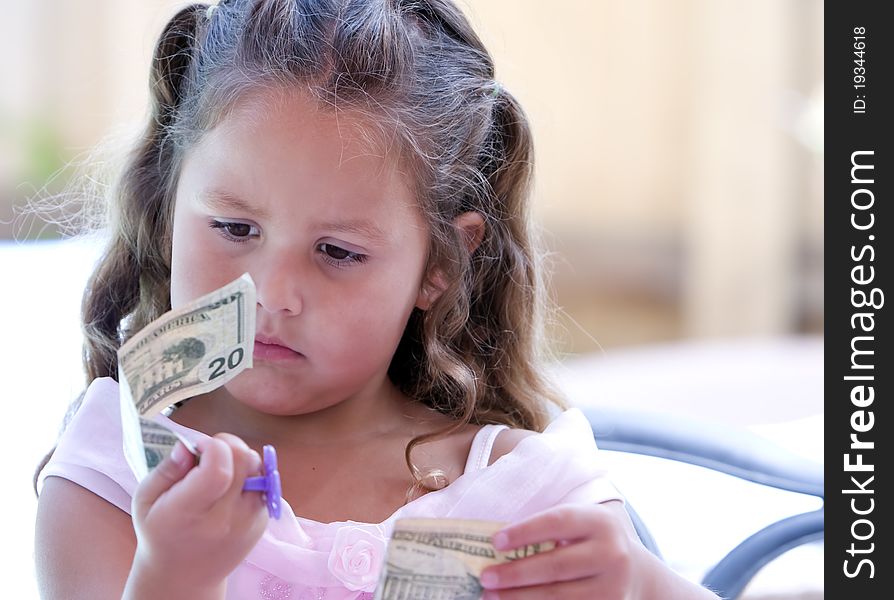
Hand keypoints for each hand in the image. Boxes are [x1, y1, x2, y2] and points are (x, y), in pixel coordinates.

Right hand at [126, 434, 268, 594]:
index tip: (199, 447)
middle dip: (228, 445)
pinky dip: (248, 478)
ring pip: (259, 469)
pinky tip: (228, 491)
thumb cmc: (160, 533)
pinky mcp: (262, 522)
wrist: (183, 576)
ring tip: (219, 473)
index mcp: (189, 512)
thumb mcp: (146, 500)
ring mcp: (248, 521)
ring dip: (241, 461)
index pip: (218, 469)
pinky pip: (263, 485)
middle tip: (209, 454)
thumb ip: (166, 469)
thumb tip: (188, 446)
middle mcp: (224, 518)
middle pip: (244, 460)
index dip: (213, 446)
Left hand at [480, 503, 640, 599]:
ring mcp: (613, 587)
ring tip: (491, 596)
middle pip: (556, 565)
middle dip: (515, 573)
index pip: (558, 522)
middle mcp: (612, 554)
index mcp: (600, 522)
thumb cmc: (591, 544)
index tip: (495, 541)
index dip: (525, 531)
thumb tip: (496, 547)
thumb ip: (549, 532)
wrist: (636, 575)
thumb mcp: (581, 527)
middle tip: (486, 577)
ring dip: (519, 598)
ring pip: (558, 596)